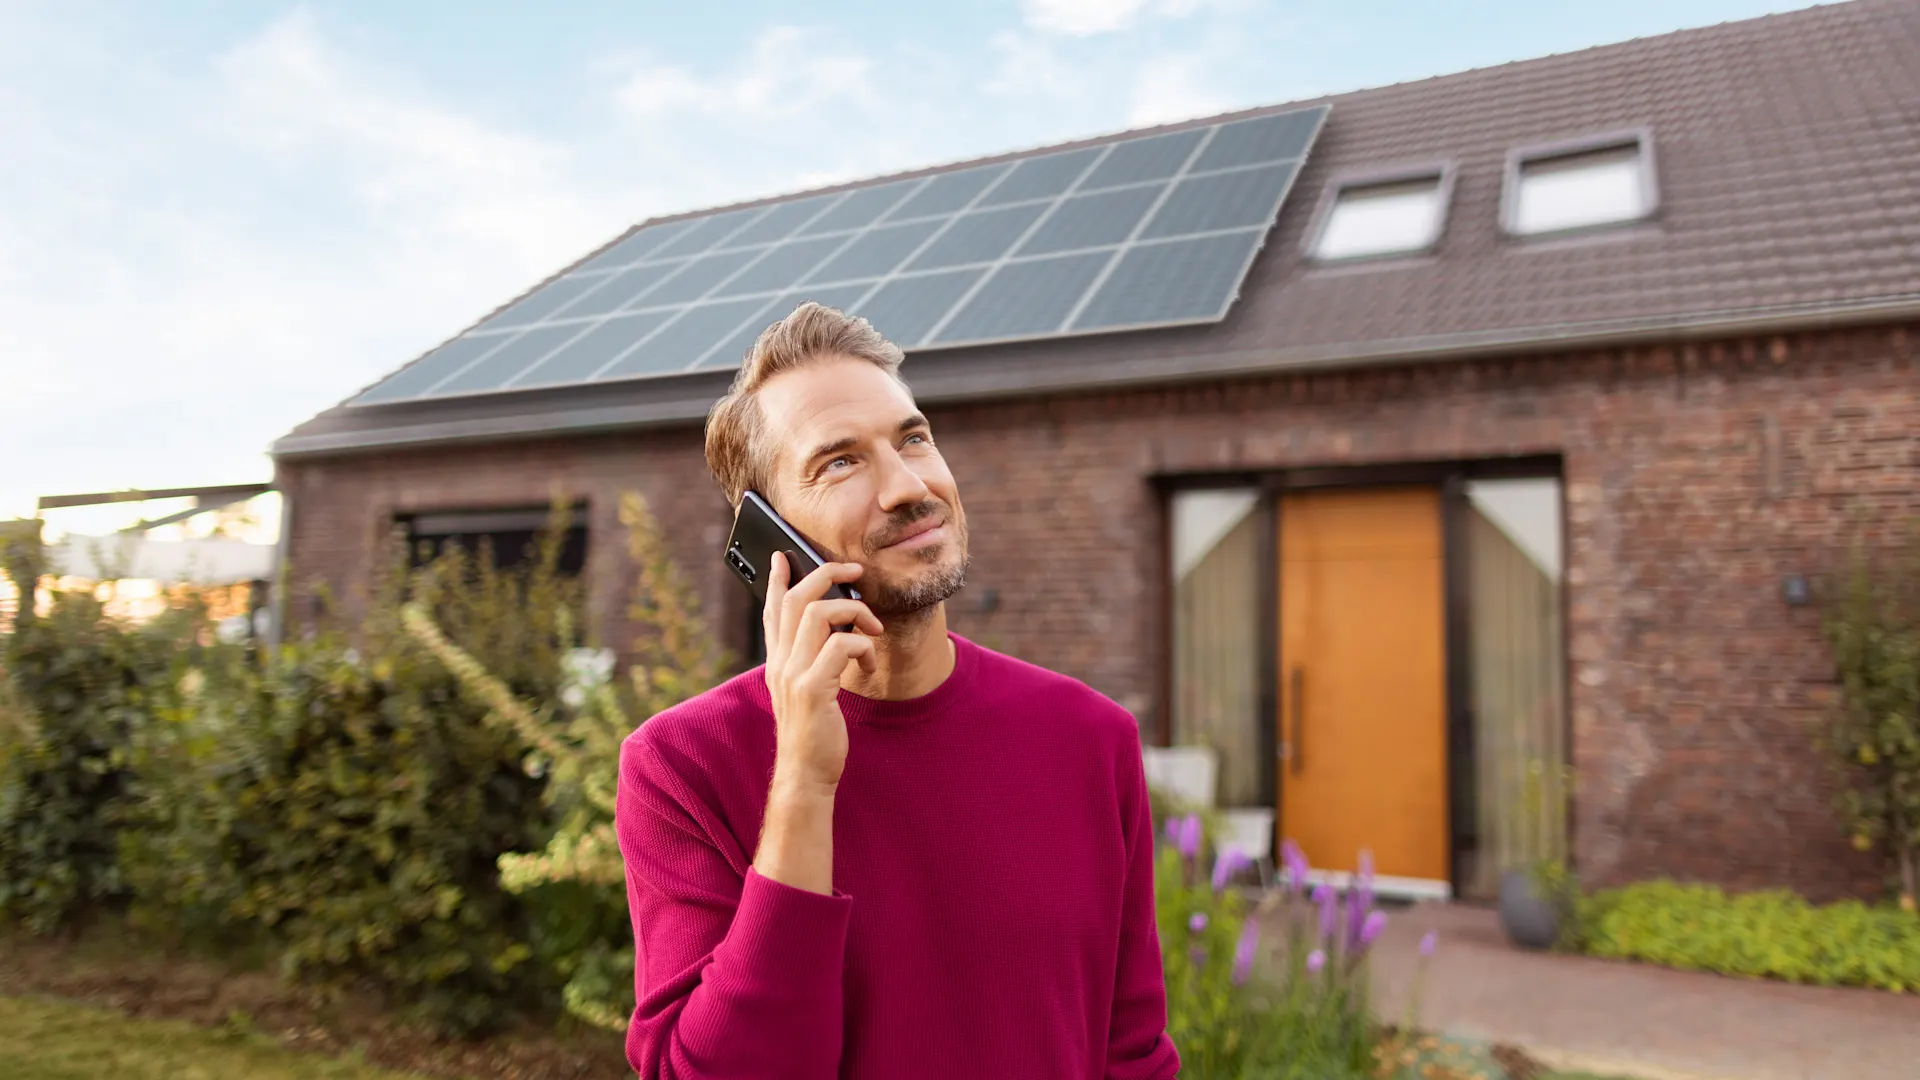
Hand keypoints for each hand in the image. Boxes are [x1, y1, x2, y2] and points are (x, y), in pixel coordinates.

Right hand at [762, 551, 883, 794]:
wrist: (807, 773)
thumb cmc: (814, 732)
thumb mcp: (806, 691)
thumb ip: (811, 661)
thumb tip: (835, 631)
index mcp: (777, 662)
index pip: (772, 610)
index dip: (776, 579)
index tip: (783, 555)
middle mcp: (780, 663)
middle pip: (796, 599)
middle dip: (826, 575)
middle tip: (854, 572)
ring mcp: (793, 675)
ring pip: (819, 614)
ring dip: (854, 612)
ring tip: (872, 629)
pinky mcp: (813, 690)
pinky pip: (842, 646)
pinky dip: (863, 647)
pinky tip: (870, 665)